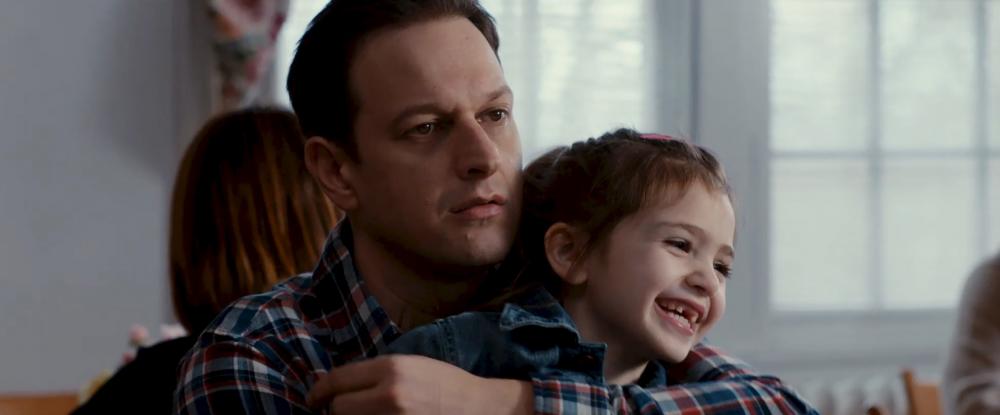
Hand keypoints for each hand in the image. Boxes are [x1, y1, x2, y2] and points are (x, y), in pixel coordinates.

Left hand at [307, 354, 532, 414]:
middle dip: (337, 411)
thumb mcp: (412, 366)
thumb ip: (377, 373)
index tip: (313, 400)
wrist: (482, 409)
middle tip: (341, 413)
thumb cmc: (448, 386)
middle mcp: (390, 395)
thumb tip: (340, 387)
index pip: (338, 380)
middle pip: (338, 409)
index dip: (319, 391)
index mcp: (392, 369)